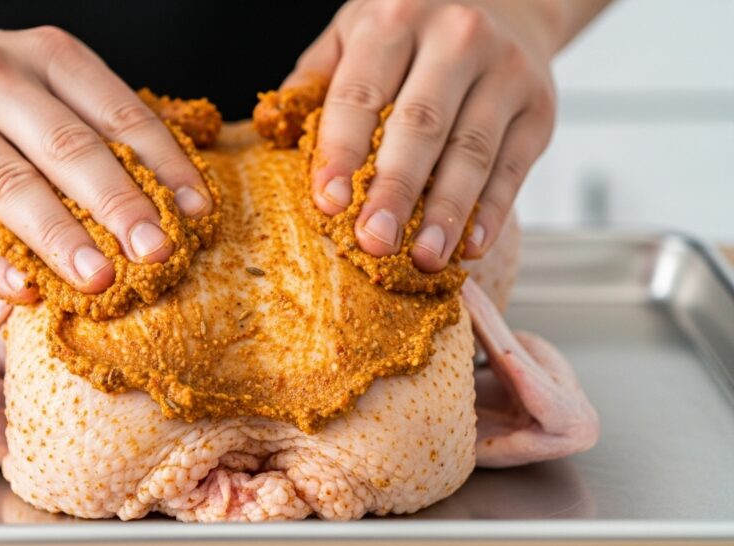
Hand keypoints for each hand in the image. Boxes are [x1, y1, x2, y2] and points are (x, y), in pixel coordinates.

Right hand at [0, 26, 213, 298]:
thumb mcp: (38, 85)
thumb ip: (88, 129)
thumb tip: (165, 202)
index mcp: (45, 57)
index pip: (117, 111)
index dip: (163, 163)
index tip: (197, 211)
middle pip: (67, 147)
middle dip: (119, 204)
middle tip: (158, 251)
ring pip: (10, 185)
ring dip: (61, 237)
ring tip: (99, 279)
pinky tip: (23, 289)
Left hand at [286, 0, 560, 270]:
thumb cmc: (415, 24)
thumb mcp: (357, 29)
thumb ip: (318, 75)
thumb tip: (271, 125)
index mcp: (394, 18)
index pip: (360, 94)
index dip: (342, 151)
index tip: (328, 203)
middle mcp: (455, 38)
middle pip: (420, 125)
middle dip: (395, 190)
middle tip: (374, 242)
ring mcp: (505, 71)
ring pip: (472, 151)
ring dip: (447, 211)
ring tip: (424, 257)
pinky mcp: (540, 107)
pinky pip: (514, 166)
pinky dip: (493, 211)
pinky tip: (470, 246)